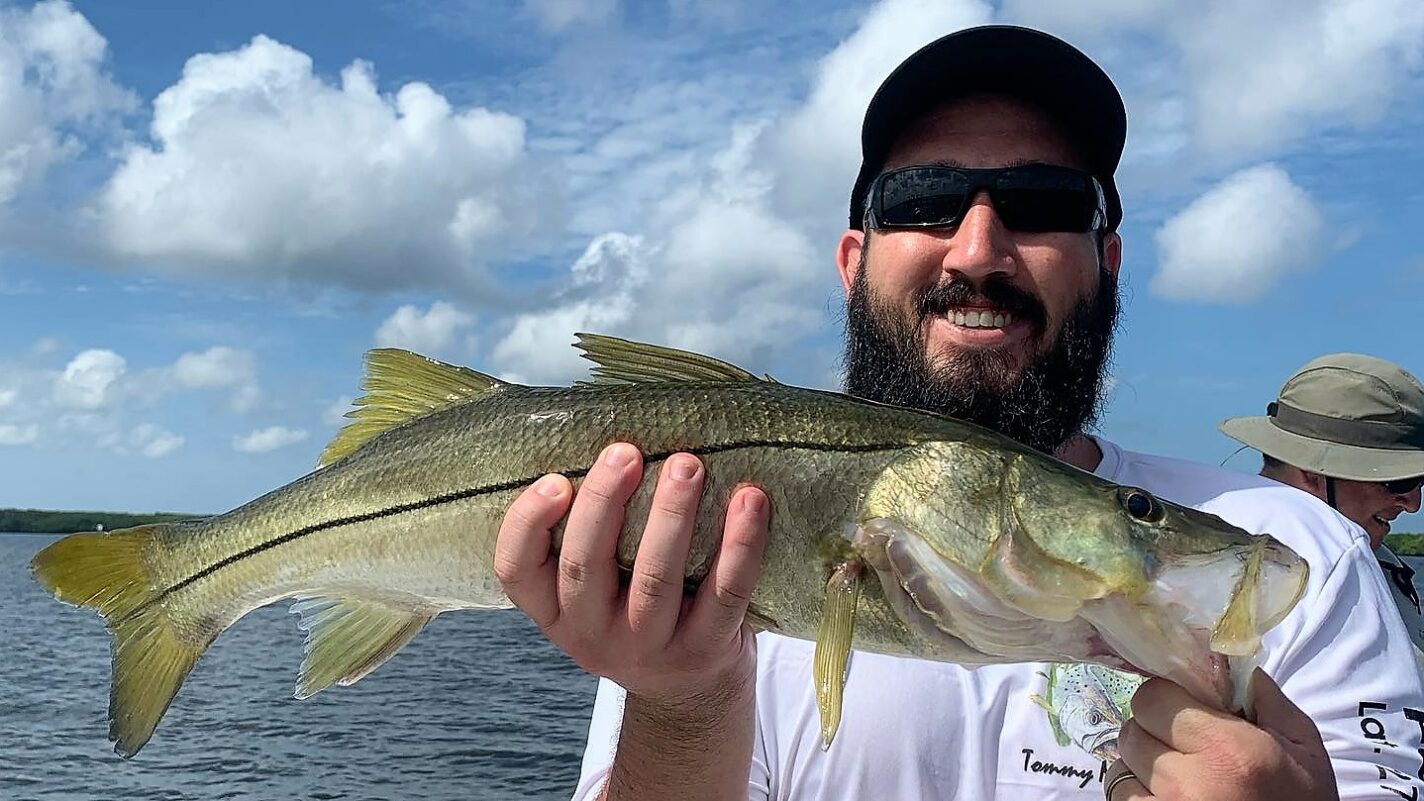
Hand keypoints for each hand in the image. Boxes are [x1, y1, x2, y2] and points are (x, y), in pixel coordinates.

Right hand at [493, 442, 770, 702]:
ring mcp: (649, 648)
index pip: (517, 571)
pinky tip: (750, 500)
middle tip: (626, 451)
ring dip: (671, 515)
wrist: (689, 690)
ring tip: (687, 464)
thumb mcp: (596, 588)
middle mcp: (592, 635)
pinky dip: (740, 544)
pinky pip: (725, 592)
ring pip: (655, 580)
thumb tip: (606, 435)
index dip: (528, 524)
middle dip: (604, 502)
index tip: (555, 479)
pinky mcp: (705, 649)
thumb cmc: (635, 607)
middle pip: (586, 567)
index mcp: (555, 610)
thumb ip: (590, 533)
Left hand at [1105, 669, 1337, 799]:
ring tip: (1176, 774)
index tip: (1183, 710)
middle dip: (1153, 730)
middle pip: (1133, 729)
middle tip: (1182, 744)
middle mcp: (1188, 779)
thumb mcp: (1303, 749)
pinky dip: (1137, 791)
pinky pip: (1122, 795)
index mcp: (1226, 748)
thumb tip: (1235, 665)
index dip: (1165, 699)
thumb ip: (1269, 702)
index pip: (1153, 697)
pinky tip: (1166, 795)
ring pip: (1121, 766)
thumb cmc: (1301, 800)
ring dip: (1142, 765)